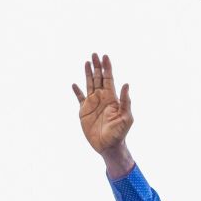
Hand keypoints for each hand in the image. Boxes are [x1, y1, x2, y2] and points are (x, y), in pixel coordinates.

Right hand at [72, 53, 134, 178]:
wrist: (108, 146)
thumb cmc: (120, 133)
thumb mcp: (126, 117)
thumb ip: (125, 101)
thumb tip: (126, 84)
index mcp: (112, 98)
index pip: (109, 79)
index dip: (107, 67)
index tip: (105, 56)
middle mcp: (102, 98)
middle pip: (99, 78)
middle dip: (97, 66)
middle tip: (94, 54)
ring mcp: (93, 104)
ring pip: (89, 84)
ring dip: (88, 73)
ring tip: (87, 62)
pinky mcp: (84, 111)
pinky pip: (80, 98)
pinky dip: (77, 91)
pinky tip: (74, 84)